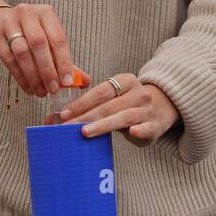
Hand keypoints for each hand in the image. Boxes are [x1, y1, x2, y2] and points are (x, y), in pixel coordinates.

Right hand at [0, 0, 90, 98]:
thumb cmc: (28, 33)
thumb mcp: (48, 40)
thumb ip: (65, 60)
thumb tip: (84, 82)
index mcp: (45, 13)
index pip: (58, 38)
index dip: (64, 62)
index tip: (68, 82)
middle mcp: (27, 13)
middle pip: (39, 44)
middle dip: (48, 70)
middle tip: (53, 89)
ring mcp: (8, 22)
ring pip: (22, 52)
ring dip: (33, 76)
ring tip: (41, 92)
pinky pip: (8, 58)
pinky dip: (20, 76)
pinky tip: (28, 87)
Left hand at [44, 73, 179, 147]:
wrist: (161, 109)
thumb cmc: (128, 106)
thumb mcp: (112, 100)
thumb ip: (89, 107)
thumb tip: (53, 120)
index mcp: (125, 81)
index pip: (100, 92)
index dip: (81, 103)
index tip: (63, 114)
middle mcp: (138, 92)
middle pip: (108, 105)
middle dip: (85, 116)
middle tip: (67, 127)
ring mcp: (147, 109)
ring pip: (124, 116)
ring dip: (103, 125)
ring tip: (85, 132)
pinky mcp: (155, 125)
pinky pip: (147, 127)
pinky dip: (140, 130)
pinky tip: (132, 133)